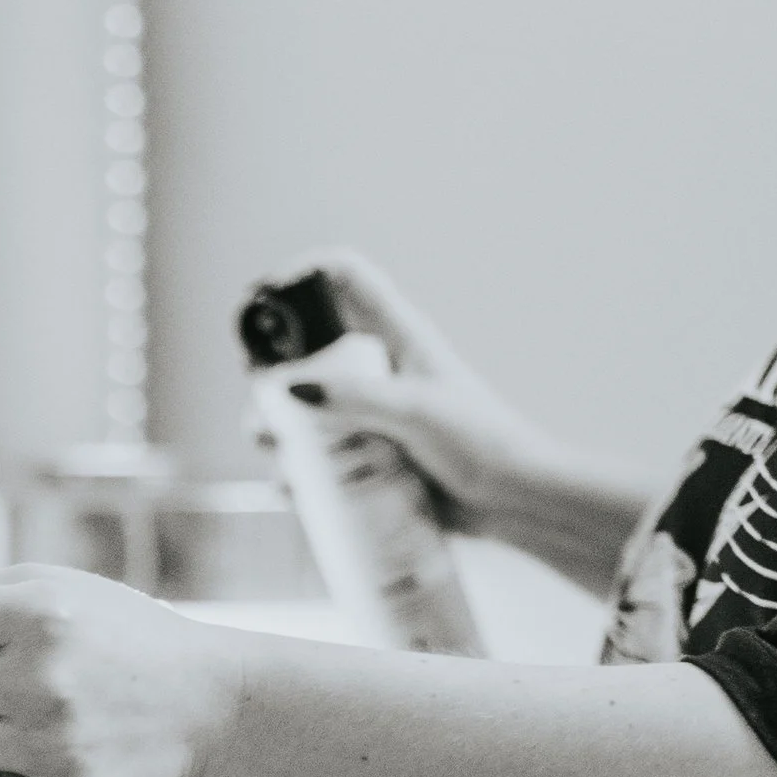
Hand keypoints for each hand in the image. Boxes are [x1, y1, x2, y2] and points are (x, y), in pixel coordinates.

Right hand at [249, 250, 648, 588]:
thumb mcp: (416, 412)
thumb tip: (291, 390)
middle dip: (271, 375)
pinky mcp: (368, 460)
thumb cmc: (482, 443)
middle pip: (307, 351)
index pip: (343, 279)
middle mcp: (376, 370)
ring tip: (276, 453)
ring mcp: (370, 415)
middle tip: (262, 404)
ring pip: (304, 411)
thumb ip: (355, 398)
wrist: (514, 502)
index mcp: (396, 336)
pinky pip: (319, 459)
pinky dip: (298, 473)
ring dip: (277, 431)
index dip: (301, 274)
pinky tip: (293, 489)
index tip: (264, 297)